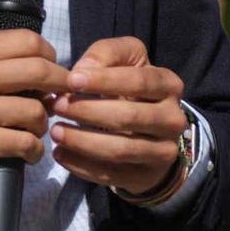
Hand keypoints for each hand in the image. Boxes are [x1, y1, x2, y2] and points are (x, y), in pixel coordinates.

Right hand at [0, 30, 67, 184]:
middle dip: (60, 84)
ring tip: (34, 128)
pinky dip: (34, 150)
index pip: (28, 41)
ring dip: (42, 123)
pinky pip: (24, 143)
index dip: (51, 55)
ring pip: (35, 110)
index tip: (54, 69)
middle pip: (39, 71)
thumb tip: (46, 66)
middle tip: (61, 96)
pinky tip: (29, 151)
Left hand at [50, 36, 189, 197]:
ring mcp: (163, 151)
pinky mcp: (145, 176)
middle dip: (88, 111)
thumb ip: (106, 54)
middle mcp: (173, 119)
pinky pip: (110, 175)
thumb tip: (83, 69)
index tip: (71, 80)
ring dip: (82, 141)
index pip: (139, 81)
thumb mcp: (125, 61)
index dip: (104, 80)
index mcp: (169, 85)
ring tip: (56, 131)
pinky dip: (81, 165)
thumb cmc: (130, 88)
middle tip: (58, 106)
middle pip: (129, 117)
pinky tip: (61, 153)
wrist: (149, 132)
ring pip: (120, 149)